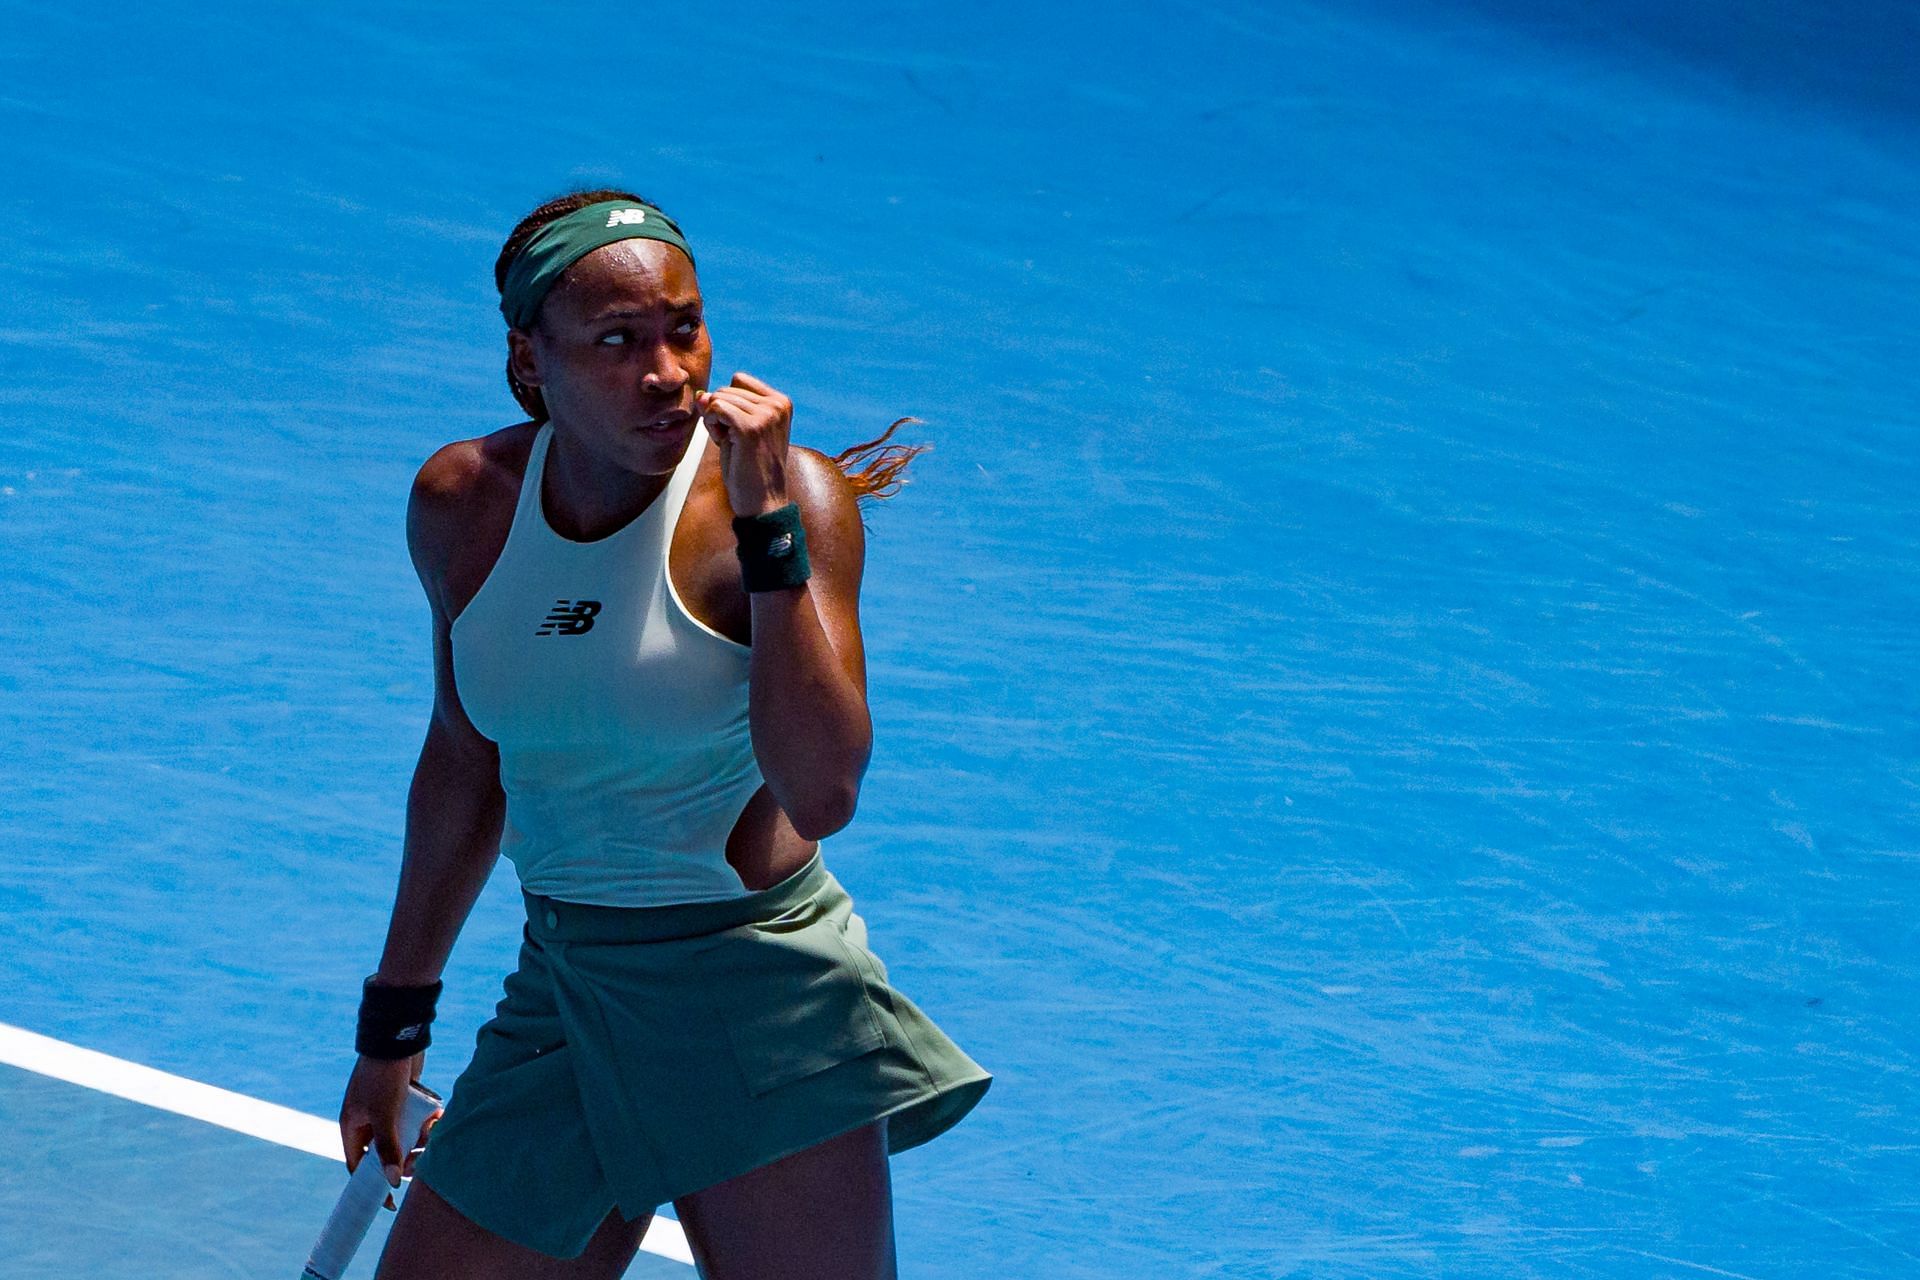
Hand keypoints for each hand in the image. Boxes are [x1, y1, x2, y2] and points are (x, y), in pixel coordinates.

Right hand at [339, 1053, 442, 1209]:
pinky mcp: (405, 1098)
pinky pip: (415, 1119)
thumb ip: (388, 1147)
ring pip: (405, 1135)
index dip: (371, 1184)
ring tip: (433, 1128)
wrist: (398, 1038)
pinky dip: (426, 1120)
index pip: (358, 1165)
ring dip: (420, 1137)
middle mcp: (367, 1120)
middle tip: (422, 1160)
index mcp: (352, 1126)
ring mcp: (387, 1109)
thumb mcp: (385, 1115)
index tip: (389, 1202)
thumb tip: (391, 1182)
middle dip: (405, 1156)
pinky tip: (439, 1115)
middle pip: (386, 1152)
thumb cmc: (383, 1077)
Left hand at [697, 372, 792, 516]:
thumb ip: (722, 407)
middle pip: (727, 387)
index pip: (739, 380)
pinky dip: (711, 424)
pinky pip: (715, 408)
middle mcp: (777, 405)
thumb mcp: (737, 430)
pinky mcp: (750, 427)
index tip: (737, 429)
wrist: (763, 502)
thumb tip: (700, 394)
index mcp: (781, 402)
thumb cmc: (751, 469)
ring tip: (731, 444)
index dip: (729, 401)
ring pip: (719, 397)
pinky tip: (723, 442)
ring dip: (714, 420)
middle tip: (733, 440)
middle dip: (720, 412)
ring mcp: (766, 415)